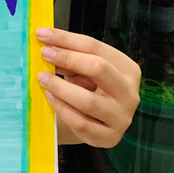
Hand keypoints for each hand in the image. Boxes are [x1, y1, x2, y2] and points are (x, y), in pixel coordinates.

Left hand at [36, 27, 140, 147]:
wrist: (95, 123)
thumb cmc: (89, 88)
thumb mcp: (84, 70)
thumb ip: (71, 56)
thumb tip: (47, 42)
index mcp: (128, 69)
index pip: (96, 47)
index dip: (67, 39)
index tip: (43, 34)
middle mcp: (130, 93)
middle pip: (99, 68)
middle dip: (68, 58)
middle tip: (44, 54)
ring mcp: (122, 118)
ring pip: (88, 100)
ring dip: (60, 87)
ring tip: (43, 78)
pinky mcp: (109, 138)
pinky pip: (81, 123)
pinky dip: (62, 109)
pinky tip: (50, 97)